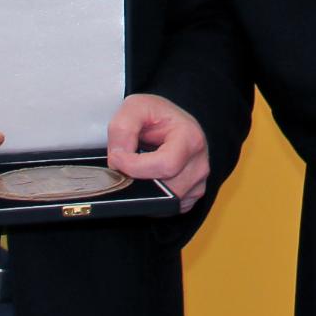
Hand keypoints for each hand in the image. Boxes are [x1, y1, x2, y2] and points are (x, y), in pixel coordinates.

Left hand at [107, 94, 211, 211]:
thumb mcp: (136, 107)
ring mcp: (196, 185)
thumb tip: (119, 156)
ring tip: (134, 170)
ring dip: (142, 191)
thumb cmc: (157, 116)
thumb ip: (123, 127)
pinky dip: (151, 199)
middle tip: (122, 164)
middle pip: (163, 188)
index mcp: (191, 139)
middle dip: (136, 179)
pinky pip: (165, 209)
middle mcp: (199, 165)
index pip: (165, 165)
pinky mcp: (189, 199)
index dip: (134, 166)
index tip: (116, 157)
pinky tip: (146, 181)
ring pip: (163, 202)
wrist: (169, 124)